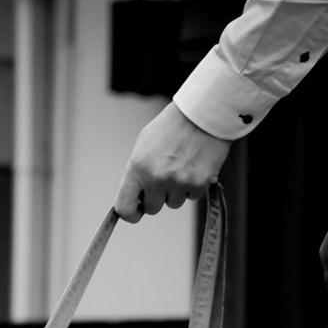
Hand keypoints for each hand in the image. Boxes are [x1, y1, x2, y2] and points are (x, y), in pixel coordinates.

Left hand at [114, 102, 231, 222]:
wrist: (202, 113)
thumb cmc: (170, 128)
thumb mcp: (143, 146)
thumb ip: (137, 173)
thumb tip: (135, 197)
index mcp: (137, 169)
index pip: (125, 208)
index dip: (130, 214)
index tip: (136, 211)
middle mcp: (156, 179)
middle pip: (152, 208)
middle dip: (157, 197)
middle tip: (164, 178)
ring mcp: (179, 182)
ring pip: (174, 203)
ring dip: (176, 191)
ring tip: (181, 166)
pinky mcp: (200, 183)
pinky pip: (193, 196)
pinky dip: (194, 185)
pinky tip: (195, 165)